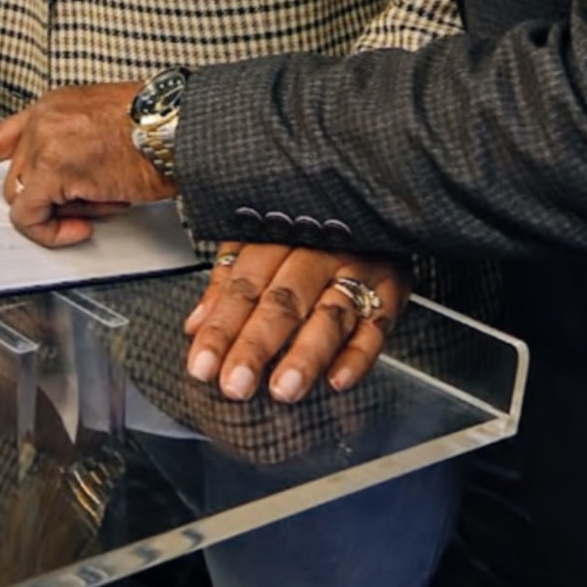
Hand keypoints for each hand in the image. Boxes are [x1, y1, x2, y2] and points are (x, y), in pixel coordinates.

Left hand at [0, 81, 174, 246]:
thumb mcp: (106, 130)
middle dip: (52, 200)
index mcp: (52, 106)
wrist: (180, 126)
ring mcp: (43, 141)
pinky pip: (31, 216)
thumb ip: (73, 153)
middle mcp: (41, 118)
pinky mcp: (51, 168)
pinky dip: (52, 230)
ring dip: (61, 212)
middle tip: (97, 200)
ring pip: (23, 199)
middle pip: (16, 180)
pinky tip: (85, 222)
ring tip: (107, 197)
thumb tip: (68, 196)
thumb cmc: (159, 130)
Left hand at [183, 244, 408, 403]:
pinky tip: (338, 381)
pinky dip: (359, 355)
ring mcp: (359, 266)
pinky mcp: (393, 286)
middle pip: (283, 299)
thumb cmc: (306, 229)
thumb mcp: (259, 240)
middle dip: (257, 344)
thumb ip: (227, 281)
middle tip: (236, 385)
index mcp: (278, 234)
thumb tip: (194, 325)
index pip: (244, 284)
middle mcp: (318, 249)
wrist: (373, 196)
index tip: (202, 367)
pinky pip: (378, 324)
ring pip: (330, 313)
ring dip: (306, 354)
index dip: (221, 327)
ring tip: (284, 390)